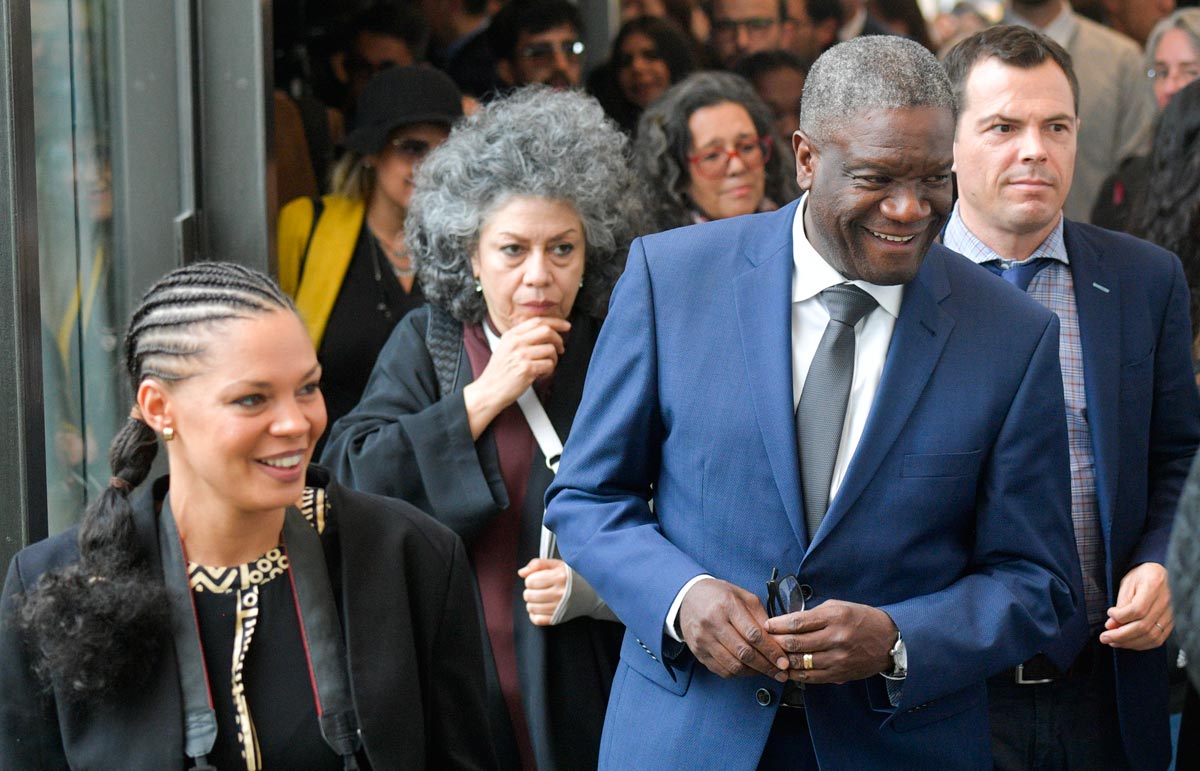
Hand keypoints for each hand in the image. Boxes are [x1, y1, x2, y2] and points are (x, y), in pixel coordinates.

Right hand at [462, 317, 569, 438]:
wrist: (489, 391)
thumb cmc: (499, 372)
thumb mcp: (505, 348)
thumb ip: (521, 338)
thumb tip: (546, 332)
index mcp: (511, 335)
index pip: (537, 320)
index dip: (556, 322)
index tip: (566, 326)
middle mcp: (515, 342)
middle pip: (547, 331)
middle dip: (559, 339)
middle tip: (560, 348)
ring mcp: (521, 355)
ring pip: (550, 349)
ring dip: (553, 359)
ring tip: (545, 366)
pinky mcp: (526, 369)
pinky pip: (549, 365)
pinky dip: (549, 370)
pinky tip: (541, 374)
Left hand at [518, 558, 568, 625]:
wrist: (592, 592)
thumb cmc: (573, 576)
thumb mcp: (558, 564)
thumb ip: (538, 564)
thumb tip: (521, 573)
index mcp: (559, 578)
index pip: (530, 581)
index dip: (531, 579)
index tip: (538, 578)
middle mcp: (559, 594)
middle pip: (528, 595)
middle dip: (530, 590)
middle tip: (538, 588)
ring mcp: (558, 608)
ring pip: (530, 608)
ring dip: (532, 602)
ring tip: (540, 597)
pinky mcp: (558, 618)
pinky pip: (537, 620)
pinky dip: (534, 614)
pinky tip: (540, 607)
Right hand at [678, 579, 789, 681]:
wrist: (687, 597)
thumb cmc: (718, 596)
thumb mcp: (742, 596)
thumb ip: (760, 616)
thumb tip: (776, 639)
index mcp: (727, 605)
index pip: (753, 634)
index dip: (771, 651)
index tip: (783, 661)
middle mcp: (713, 623)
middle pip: (744, 653)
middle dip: (766, 666)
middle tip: (781, 672)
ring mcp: (703, 640)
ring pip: (733, 665)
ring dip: (754, 672)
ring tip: (767, 671)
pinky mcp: (698, 652)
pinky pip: (722, 670)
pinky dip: (739, 673)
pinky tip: (749, 669)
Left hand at [765, 600, 896, 684]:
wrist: (888, 641)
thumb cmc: (861, 619)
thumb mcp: (838, 606)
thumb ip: (813, 614)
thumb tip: (787, 622)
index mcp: (834, 617)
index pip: (797, 622)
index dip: (777, 625)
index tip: (767, 625)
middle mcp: (836, 638)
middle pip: (796, 643)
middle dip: (776, 642)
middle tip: (765, 640)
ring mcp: (838, 659)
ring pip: (800, 662)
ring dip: (783, 659)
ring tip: (773, 655)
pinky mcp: (839, 674)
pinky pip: (811, 677)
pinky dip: (795, 673)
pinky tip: (788, 668)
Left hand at [1099, 562, 1171, 649]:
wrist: (1160, 573)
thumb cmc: (1142, 576)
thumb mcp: (1127, 584)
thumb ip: (1120, 605)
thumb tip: (1111, 626)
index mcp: (1154, 586)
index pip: (1138, 610)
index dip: (1121, 616)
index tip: (1109, 614)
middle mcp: (1167, 601)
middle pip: (1144, 626)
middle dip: (1120, 635)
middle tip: (1104, 637)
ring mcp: (1172, 614)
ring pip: (1152, 636)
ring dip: (1129, 643)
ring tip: (1114, 641)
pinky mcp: (1172, 623)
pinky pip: (1159, 639)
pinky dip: (1142, 644)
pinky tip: (1128, 642)